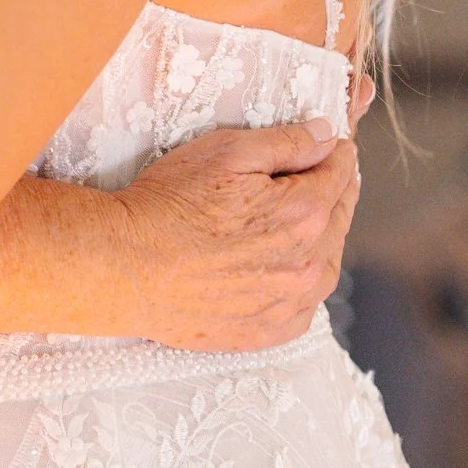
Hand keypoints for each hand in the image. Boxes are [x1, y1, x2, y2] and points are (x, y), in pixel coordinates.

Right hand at [118, 92, 369, 350]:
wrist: (126, 267)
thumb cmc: (169, 204)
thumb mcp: (226, 152)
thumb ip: (287, 142)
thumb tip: (329, 136)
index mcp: (305, 213)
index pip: (342, 173)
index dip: (334, 152)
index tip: (327, 144)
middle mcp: (309, 264)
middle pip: (340, 217)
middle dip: (329, 192)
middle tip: (307, 175)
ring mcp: (291, 303)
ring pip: (326, 262)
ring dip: (318, 237)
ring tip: (288, 220)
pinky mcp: (270, 330)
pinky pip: (303, 302)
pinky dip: (298, 280)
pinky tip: (273, 264)